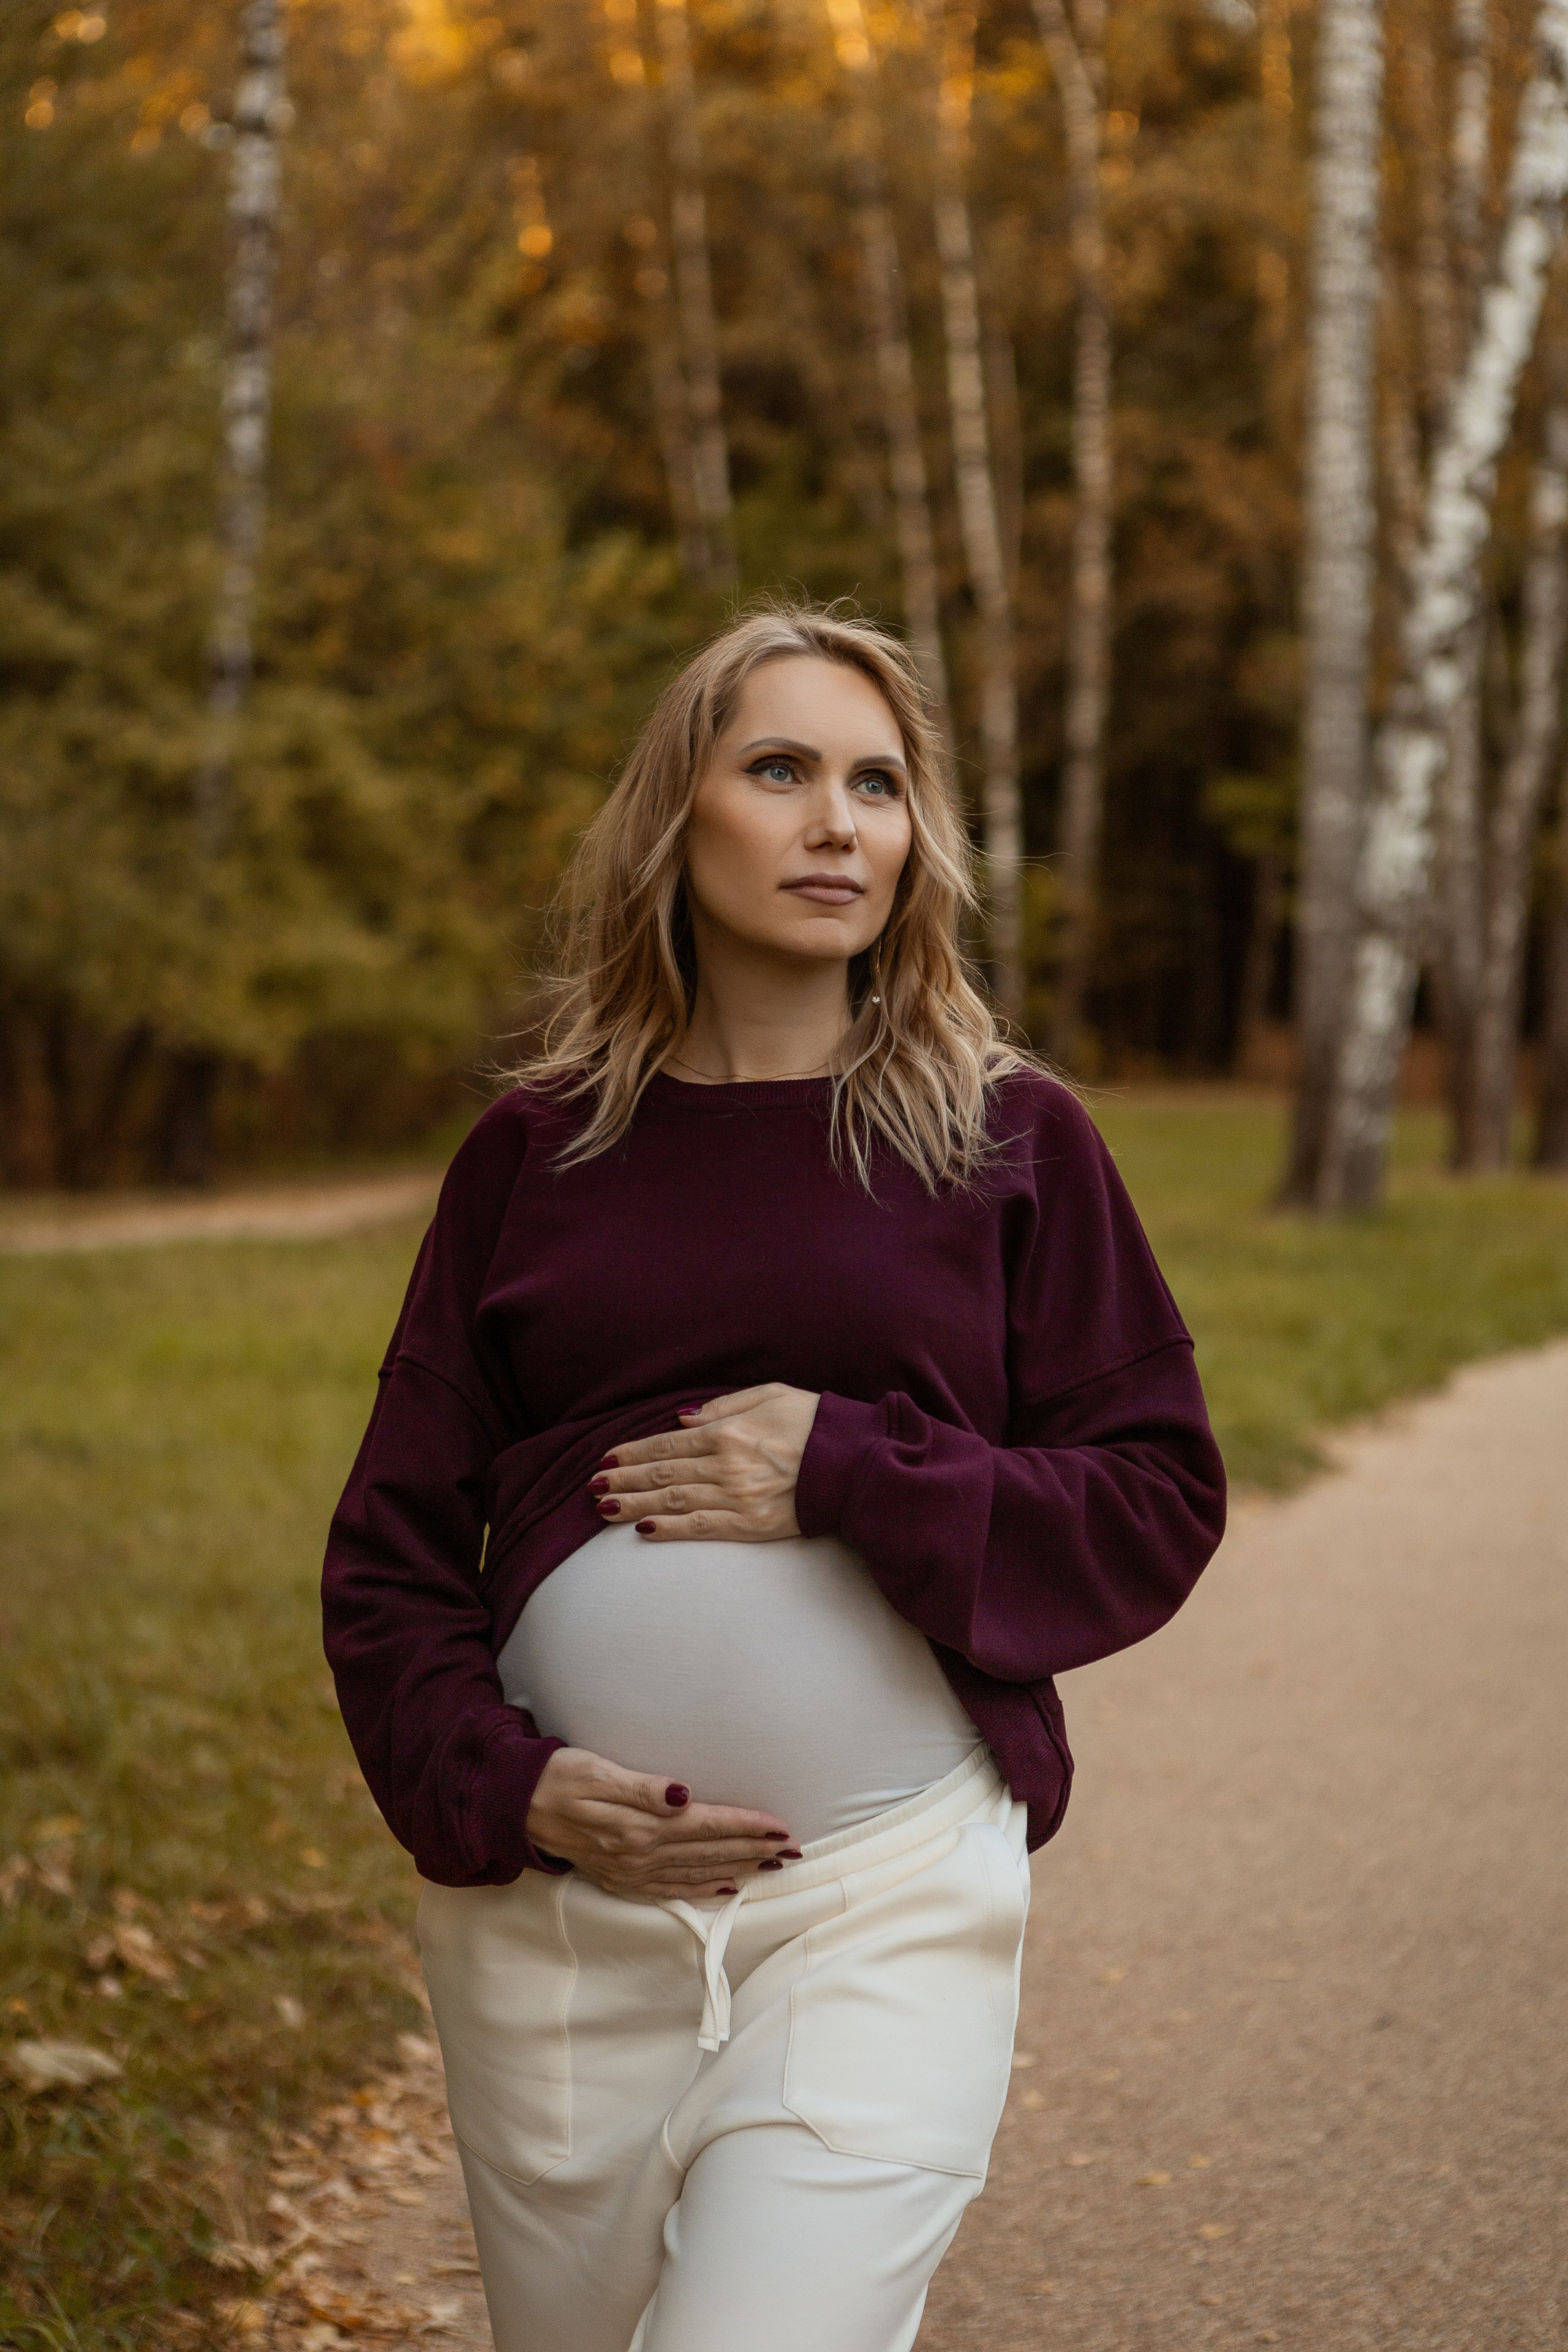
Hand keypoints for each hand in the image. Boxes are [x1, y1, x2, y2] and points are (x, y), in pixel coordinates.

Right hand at [526, 1748, 797, 1897]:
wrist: (515, 1805)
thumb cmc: (557, 1776)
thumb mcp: (597, 1770)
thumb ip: (642, 1787)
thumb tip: (683, 1795)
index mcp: (638, 1827)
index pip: (707, 1826)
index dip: (747, 1827)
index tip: (782, 1827)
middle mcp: (638, 1854)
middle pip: (709, 1852)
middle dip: (754, 1850)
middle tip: (793, 1849)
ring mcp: (630, 1871)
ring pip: (697, 1872)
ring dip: (738, 1868)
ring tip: (772, 1865)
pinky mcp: (620, 1878)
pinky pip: (671, 1889)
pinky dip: (703, 1888)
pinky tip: (725, 1886)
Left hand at [589, 1382, 820, 1542]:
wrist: (855, 1462)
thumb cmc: (815, 1423)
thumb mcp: (771, 1395)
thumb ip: (723, 1406)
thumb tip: (681, 1421)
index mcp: (728, 1431)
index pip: (667, 1444)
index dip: (633, 1452)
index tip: (607, 1457)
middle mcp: (725, 1465)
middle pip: (662, 1474)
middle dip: (623, 1478)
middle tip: (592, 1485)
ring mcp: (737, 1497)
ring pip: (673, 1501)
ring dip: (634, 1504)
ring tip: (604, 1507)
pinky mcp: (751, 1524)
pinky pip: (701, 1528)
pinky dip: (669, 1529)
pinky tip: (642, 1531)